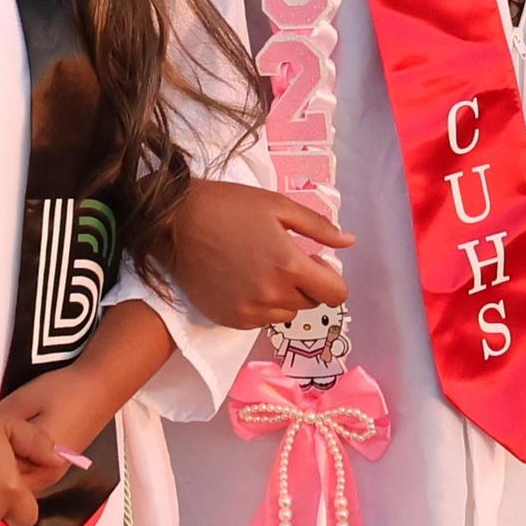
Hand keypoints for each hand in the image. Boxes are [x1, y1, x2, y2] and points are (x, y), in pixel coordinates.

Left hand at [0, 368, 113, 495]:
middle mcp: (47, 476)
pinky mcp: (55, 464)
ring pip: (17, 482)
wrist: (99, 385)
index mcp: (39, 465)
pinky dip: (13, 464)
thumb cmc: (62, 392)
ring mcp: (53, 472)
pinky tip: (4, 446)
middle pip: (7, 487)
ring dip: (1, 469)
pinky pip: (26, 473)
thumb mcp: (22, 402)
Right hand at [169, 179, 354, 328]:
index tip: (315, 261)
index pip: (336, 294)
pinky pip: (261, 319)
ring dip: (283, 295)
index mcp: (290, 266)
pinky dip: (261, 304)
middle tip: (284, 258)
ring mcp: (250, 311)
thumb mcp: (278, 206)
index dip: (331, 277)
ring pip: (286, 312)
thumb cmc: (229, 206)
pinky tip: (243, 280)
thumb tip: (350, 242)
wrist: (175, 222)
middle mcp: (273, 295)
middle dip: (306, 283)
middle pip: (311, 303)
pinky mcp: (230, 319)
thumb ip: (318, 227)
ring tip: (261, 268)